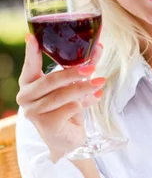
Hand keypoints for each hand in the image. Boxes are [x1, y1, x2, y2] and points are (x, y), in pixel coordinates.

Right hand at [17, 33, 105, 159]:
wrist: (68, 139)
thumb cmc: (67, 110)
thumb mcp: (73, 85)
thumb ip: (81, 68)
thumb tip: (98, 47)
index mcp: (29, 83)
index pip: (30, 65)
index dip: (31, 52)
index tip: (33, 37)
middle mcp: (26, 97)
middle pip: (50, 81)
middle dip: (72, 73)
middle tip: (91, 67)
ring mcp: (34, 113)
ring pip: (61, 96)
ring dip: (83, 88)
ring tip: (100, 82)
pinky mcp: (47, 125)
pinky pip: (69, 109)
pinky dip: (85, 102)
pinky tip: (94, 98)